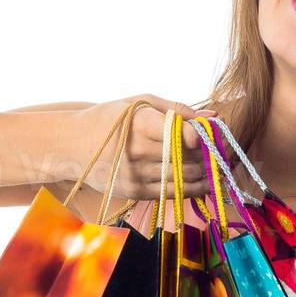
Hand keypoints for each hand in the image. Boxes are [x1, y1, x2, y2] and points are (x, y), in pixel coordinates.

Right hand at [73, 95, 217, 200]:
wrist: (71, 145)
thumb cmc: (110, 118)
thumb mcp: (139, 103)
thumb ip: (178, 109)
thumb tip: (213, 119)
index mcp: (141, 124)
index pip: (182, 135)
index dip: (204, 139)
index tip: (214, 138)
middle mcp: (138, 151)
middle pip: (187, 159)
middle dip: (209, 159)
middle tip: (224, 156)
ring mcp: (135, 175)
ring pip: (183, 179)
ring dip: (205, 176)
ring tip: (219, 171)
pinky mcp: (134, 192)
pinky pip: (171, 193)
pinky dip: (191, 189)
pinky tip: (203, 183)